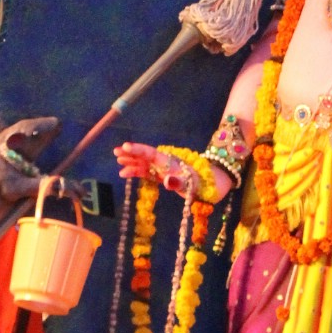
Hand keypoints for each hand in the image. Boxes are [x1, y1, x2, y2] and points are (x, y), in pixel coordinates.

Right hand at [114, 142, 229, 202]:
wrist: (216, 185)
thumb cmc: (206, 184)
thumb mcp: (194, 184)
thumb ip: (180, 182)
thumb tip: (167, 180)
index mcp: (172, 162)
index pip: (152, 154)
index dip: (139, 151)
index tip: (125, 147)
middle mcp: (167, 164)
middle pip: (146, 157)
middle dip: (131, 154)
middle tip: (116, 152)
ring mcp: (165, 170)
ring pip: (145, 164)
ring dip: (132, 162)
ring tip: (118, 161)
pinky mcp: (165, 177)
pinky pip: (148, 173)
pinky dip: (137, 172)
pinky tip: (126, 173)